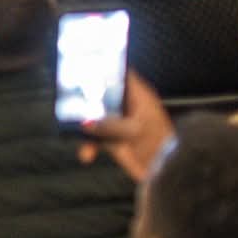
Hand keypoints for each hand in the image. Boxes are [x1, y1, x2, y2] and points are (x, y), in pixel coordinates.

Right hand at [76, 69, 172, 183]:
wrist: (167, 171)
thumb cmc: (159, 145)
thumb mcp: (133, 130)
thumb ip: (108, 125)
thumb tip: (85, 122)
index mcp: (139, 96)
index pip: (120, 75)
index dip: (105, 69)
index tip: (86, 66)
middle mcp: (128, 107)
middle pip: (103, 96)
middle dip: (87, 100)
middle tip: (70, 100)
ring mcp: (121, 123)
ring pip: (96, 117)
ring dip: (84, 127)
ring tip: (77, 132)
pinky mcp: (115, 140)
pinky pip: (94, 139)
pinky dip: (88, 146)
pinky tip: (86, 154)